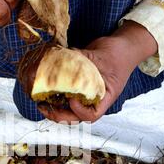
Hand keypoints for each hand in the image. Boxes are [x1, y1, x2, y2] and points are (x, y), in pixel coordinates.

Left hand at [38, 21, 157, 122]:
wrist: (123, 47)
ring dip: (54, 108)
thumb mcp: (101, 55)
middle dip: (58, 115)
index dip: (79, 111)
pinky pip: (66, 97)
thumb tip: (60, 58)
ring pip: (69, 110)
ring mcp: (87, 95)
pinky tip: (43, 90)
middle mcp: (95, 100)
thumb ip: (81, 58)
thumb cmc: (117, 53)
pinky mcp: (80, 87)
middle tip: (44, 107)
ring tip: (40, 102)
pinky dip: (55, 96)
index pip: (92, 114)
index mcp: (105, 97)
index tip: (71, 99)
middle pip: (76, 116)